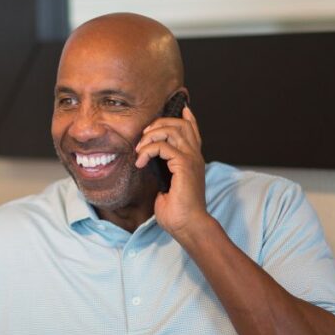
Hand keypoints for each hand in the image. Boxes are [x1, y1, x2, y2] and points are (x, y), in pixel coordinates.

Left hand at [134, 105, 209, 237]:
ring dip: (151, 135)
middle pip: (180, 124)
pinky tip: (140, 162)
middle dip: (159, 124)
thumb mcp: (167, 186)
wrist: (188, 225)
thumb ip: (163, 172)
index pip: (192, 130)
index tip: (181, 108)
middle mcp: (195, 156)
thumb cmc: (177, 212)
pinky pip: (163, 146)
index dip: (186, 117)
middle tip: (143, 137)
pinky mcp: (184, 164)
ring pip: (172, 129)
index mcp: (193, 160)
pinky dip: (147, 151)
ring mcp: (191, 159)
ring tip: (140, 149)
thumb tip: (149, 166)